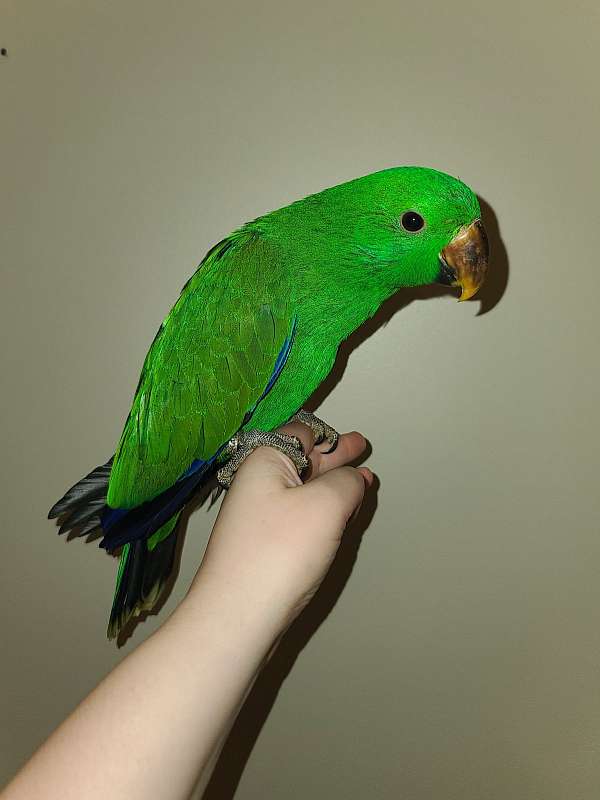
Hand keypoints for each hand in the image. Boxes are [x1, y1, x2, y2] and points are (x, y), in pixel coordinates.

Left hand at [191, 422, 372, 636]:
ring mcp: (260, 518)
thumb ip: (347, 483)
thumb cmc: (278, 552)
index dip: (329, 434)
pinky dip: (322, 510)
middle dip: (333, 455)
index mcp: (265, 461)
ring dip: (331, 484)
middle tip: (359, 447)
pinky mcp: (265, 546)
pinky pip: (299, 516)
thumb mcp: (325, 504)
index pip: (300, 434)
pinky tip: (339, 513)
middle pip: (302, 460)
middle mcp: (258, 485)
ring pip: (303, 490)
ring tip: (358, 479)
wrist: (239, 615)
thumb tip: (354, 479)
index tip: (352, 438)